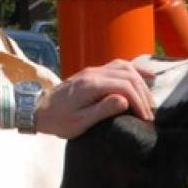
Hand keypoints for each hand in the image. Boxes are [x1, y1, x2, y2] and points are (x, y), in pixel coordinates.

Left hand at [35, 59, 154, 137]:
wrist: (38, 109)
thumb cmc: (58, 120)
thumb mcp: (79, 122)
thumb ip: (102, 110)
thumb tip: (124, 101)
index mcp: (92, 85)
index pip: (125, 87)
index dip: (139, 103)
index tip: (145, 119)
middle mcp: (94, 73)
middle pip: (129, 75)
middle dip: (143, 94)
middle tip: (150, 113)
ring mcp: (94, 70)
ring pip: (125, 67)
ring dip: (141, 81)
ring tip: (149, 99)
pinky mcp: (93, 72)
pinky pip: (118, 65)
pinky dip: (134, 70)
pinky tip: (145, 76)